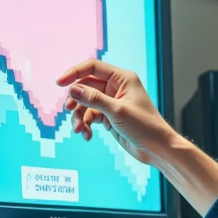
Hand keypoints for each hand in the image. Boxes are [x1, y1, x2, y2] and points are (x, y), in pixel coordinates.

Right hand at [58, 60, 174, 166]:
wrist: (158, 149)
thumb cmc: (145, 127)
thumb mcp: (117, 111)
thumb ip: (94, 99)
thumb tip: (73, 89)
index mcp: (122, 78)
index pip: (93, 67)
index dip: (74, 73)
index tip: (60, 83)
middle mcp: (116, 87)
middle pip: (86, 86)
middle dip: (76, 100)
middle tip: (69, 111)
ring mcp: (112, 102)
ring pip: (86, 103)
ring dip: (79, 116)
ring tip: (80, 130)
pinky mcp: (109, 116)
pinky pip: (91, 115)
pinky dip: (86, 124)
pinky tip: (87, 136)